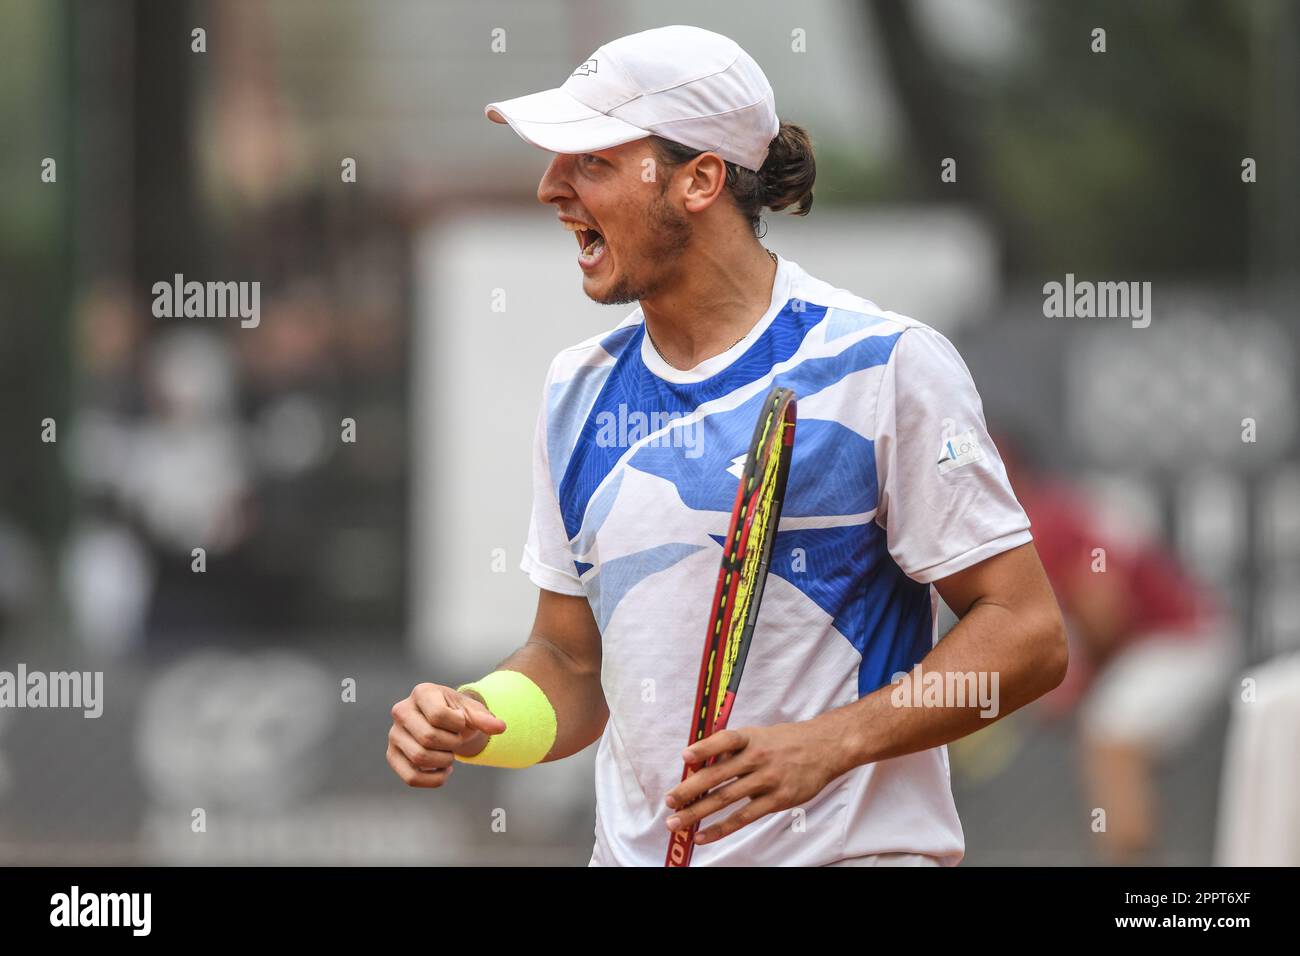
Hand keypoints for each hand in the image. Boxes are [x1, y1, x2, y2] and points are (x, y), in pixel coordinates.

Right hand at [387, 682, 506, 788]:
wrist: (447, 723)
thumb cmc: (459, 713)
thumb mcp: (473, 711)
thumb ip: (484, 718)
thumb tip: (500, 727)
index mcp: (422, 692)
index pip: (439, 715)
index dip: (458, 725)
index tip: (461, 723)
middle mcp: (401, 711)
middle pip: (428, 738)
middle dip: (452, 744)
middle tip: (456, 741)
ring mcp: (394, 734)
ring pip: (419, 758)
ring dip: (444, 761)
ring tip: (450, 754)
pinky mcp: (392, 756)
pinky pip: (411, 778)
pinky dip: (433, 779)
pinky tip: (444, 771)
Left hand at [663, 719, 848, 845]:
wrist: (824, 748)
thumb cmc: (786, 742)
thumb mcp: (760, 735)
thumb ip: (733, 748)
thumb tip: (699, 761)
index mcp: (750, 738)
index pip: (724, 740)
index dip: (705, 748)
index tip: (685, 757)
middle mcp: (756, 758)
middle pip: (717, 774)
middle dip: (689, 789)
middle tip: (669, 801)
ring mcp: (766, 780)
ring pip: (726, 799)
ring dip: (698, 812)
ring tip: (676, 822)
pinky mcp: (776, 800)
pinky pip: (743, 817)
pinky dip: (721, 828)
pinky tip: (703, 835)